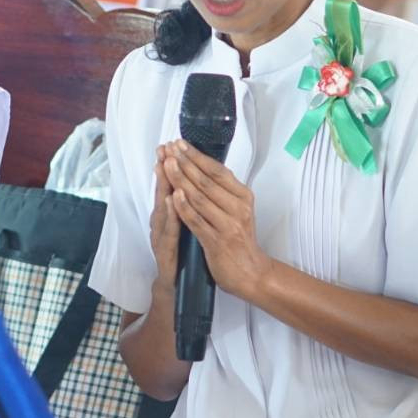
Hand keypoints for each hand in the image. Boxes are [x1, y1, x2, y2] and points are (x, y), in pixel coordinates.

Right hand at [147, 146, 181, 292]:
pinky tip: (171, 201)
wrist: (175, 289)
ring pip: (162, 209)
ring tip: (164, 167)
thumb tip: (188, 183)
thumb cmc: (179, 256)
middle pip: (162, 193)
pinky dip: (170, 215)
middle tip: (163, 149)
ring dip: (163, 187)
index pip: (168, 187)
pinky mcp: (166, 254)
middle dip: (163, 170)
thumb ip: (183, 206)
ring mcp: (161, 239)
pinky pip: (169, 231)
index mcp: (167, 217)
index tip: (168, 145)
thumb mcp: (183, 227)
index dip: (168, 166)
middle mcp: (161, 225)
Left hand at [160, 140, 271, 304]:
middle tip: (168, 149)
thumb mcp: (237, 210)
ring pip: (200, 198)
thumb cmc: (239, 239)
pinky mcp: (217, 242)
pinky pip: (197, 221)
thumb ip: (222, 191)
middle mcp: (238, 208)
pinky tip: (173, 195)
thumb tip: (201, 165)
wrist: (251, 273)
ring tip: (166, 164)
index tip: (179, 143)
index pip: (217, 171)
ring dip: (181, 179)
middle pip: (206, 181)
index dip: (197, 156)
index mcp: (243, 197)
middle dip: (185, 163)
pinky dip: (184, 207)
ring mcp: (228, 225)